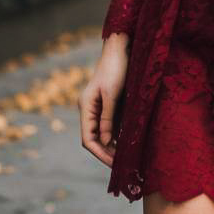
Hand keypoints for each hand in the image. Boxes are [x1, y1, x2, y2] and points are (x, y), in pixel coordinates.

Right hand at [79, 35, 129, 167]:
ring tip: (127, 158)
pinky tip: (128, 143)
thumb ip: (108, 119)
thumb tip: (104, 142)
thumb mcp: (113, 94)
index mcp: (85, 107)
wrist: (121, 48)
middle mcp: (89, 109)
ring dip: (112, 145)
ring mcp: (98, 107)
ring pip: (102, 133)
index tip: (114, 164)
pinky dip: (117, 135)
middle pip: (93, 139)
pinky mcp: (109, 104)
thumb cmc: (116, 68)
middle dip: (106, 152)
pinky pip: (110, 125)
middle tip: (122, 165)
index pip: (87, 139)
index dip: (100, 153)